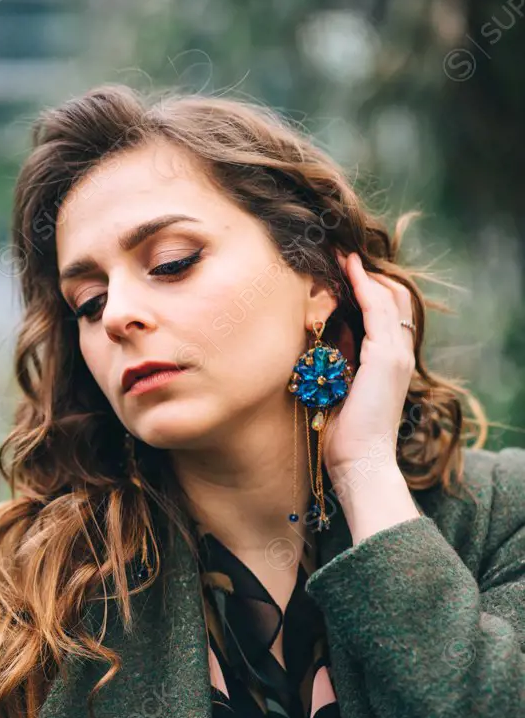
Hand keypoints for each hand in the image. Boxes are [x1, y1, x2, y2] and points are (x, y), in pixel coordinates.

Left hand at [321, 251, 416, 482]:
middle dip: (367, 274)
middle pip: (393, 297)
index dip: (367, 288)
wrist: (361, 463)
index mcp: (390, 363)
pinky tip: (346, 269)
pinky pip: (377, 309)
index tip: (342, 269)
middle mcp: (400, 354)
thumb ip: (337, 367)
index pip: (386, 313)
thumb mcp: (339, 394)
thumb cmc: (345, 438)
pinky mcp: (386, 357)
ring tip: (340, 254)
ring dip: (362, 273)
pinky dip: (362, 285)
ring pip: (387, 297)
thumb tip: (318, 347)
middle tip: (339, 255)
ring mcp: (396, 354)